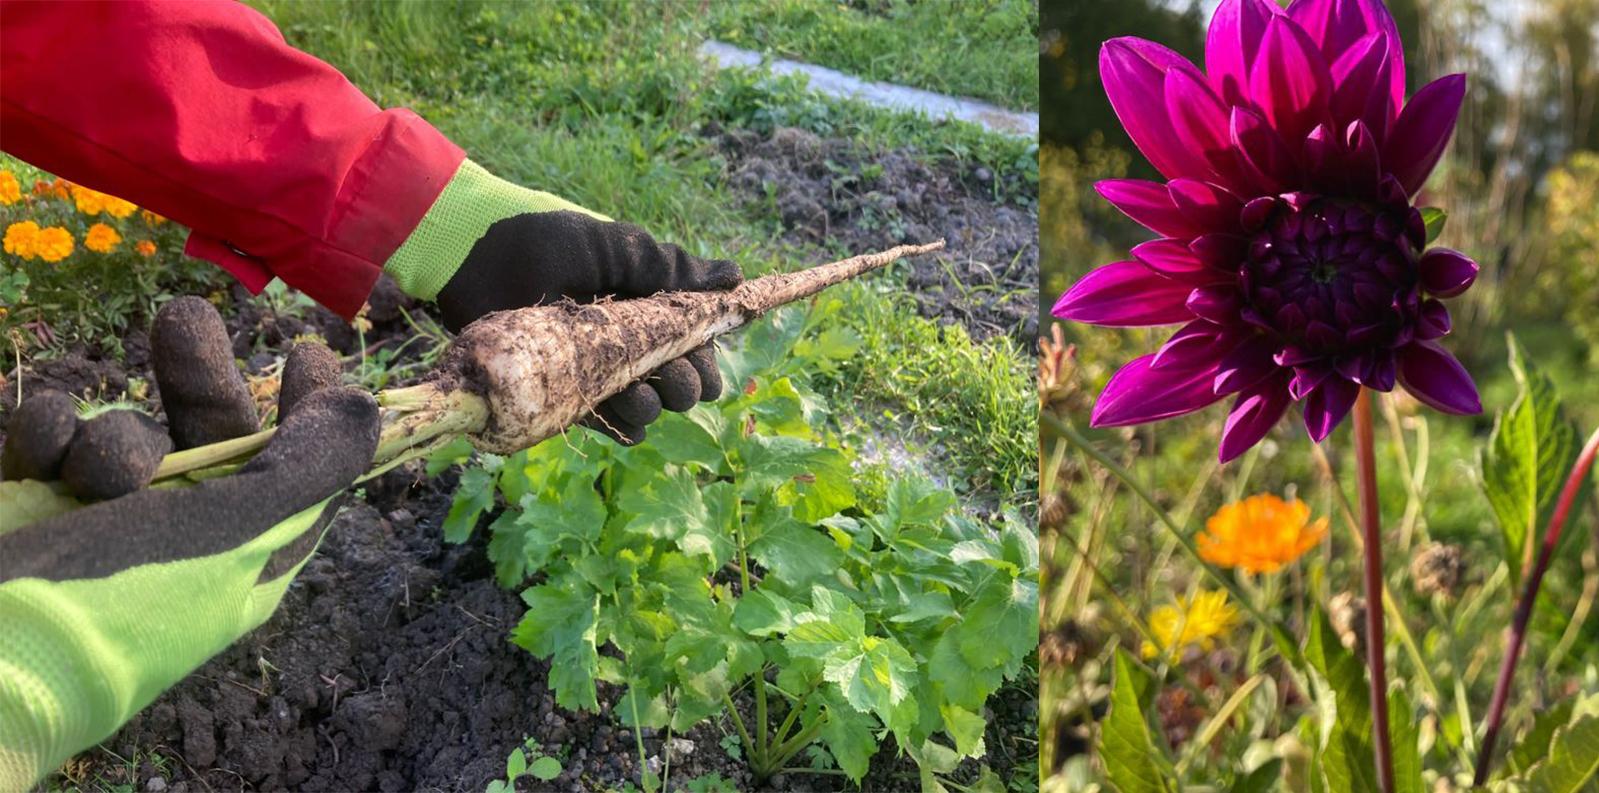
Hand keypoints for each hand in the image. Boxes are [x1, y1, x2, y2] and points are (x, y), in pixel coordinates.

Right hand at [0, 297, 377, 788]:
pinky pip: (47, 435)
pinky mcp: (24, 502)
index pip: (298, 476)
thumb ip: (307, 469)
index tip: (303, 354)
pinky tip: (36, 459)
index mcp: (245, 558)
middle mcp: (177, 539)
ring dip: (113, 437)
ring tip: (95, 477)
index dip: (309, 416)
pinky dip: (42, 434)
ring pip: (123, 429)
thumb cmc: (115, 600)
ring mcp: (96, 521)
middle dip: (198, 376)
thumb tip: (368, 410)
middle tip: (182, 316)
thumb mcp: (232, 534)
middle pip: (210, 435)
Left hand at [383, 161, 740, 443]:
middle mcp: (625, 343)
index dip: (708, 357)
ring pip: (643, 407)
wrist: (479, 254)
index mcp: (645, 307)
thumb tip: (737, 276)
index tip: (711, 362)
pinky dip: (620, 426)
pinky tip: (626, 417)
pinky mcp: (560, 392)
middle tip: (678, 378)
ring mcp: (593, 370)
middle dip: (686, 385)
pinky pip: (602, 422)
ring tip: (643, 391)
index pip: (693, 342)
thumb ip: (673, 267)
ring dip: (653, 405)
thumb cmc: (548, 240)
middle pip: (675, 381)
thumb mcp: (618, 248)